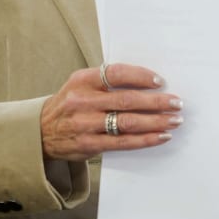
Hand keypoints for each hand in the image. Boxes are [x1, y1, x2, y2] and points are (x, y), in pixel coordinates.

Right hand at [41, 63, 183, 161]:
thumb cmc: (70, 104)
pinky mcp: (89, 144)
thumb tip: (147, 82)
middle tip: (176, 103)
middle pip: (127, 100)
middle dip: (156, 102)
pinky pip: (123, 142)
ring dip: (155, 122)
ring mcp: (85, 124)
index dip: (141, 76)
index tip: (160, 82)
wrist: (42, 131)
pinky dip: (145, 139)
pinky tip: (160, 136)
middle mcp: (83, 101)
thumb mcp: (80, 84)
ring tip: (173, 120)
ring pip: (128, 122)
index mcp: (83, 80)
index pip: (116, 74)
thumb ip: (106, 81)